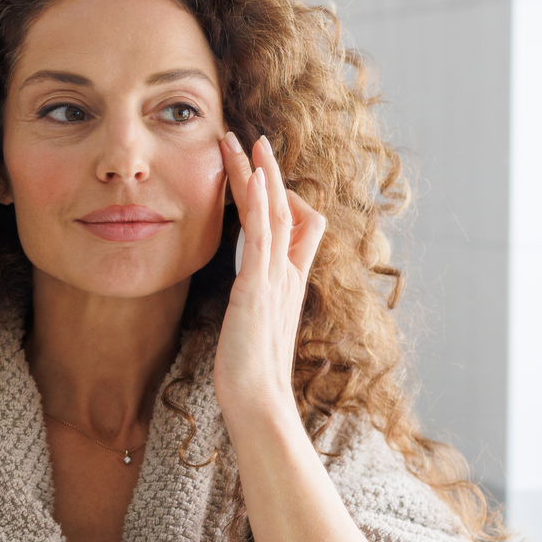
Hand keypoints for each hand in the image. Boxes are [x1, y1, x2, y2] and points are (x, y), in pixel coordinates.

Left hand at [214, 133, 326, 420]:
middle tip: (253, 139)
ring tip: (245, 140)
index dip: (281, 196)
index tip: (258, 175)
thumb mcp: (255, 330)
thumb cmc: (252, 375)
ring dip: (261, 171)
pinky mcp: (259, 285)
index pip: (297, 225)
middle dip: (268, 171)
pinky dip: (261, 200)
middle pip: (287, 208)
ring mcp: (276, 278)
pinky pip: (265, 233)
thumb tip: (245, 297)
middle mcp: (288, 274)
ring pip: (276, 211)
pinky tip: (252, 175)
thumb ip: (255, 305)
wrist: (258, 402)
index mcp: (288, 283)